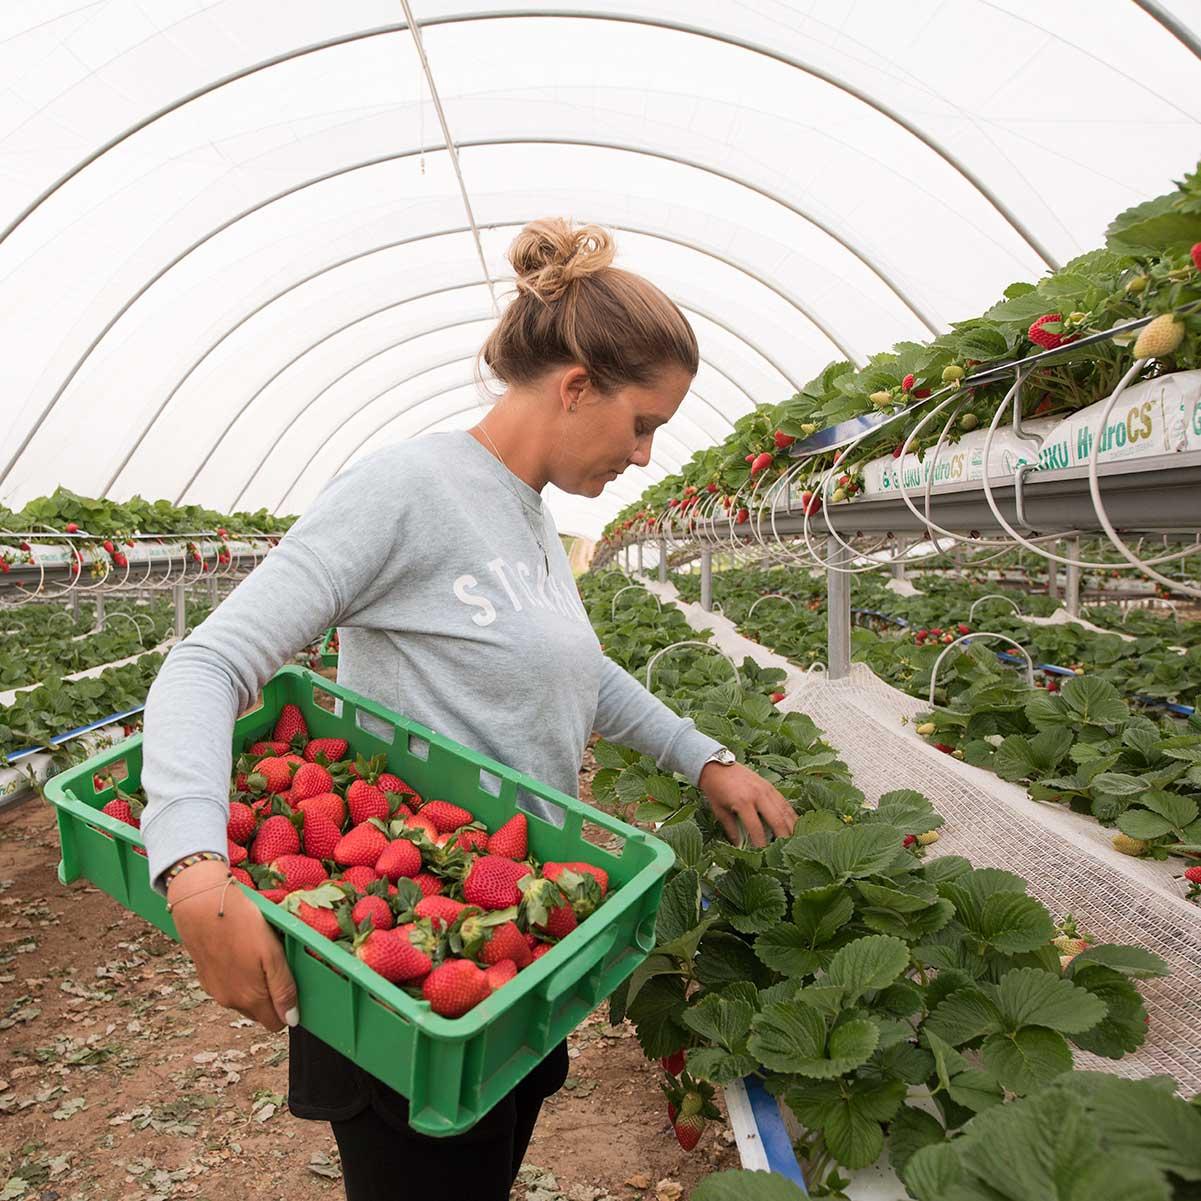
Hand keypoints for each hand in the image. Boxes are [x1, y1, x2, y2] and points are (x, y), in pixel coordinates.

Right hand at [167, 859, 298, 1031]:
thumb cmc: (242, 925)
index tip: (292, 984)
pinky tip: (240, 950)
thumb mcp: (272, 955)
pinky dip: (238, 974)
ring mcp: (215, 990)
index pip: (275, 1023)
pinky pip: (229, 985)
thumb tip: (291, 1019)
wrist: (202, 906)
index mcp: (250, 998)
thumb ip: (283, 989)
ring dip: (254, 984)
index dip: (287, 1008)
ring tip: (258, 953)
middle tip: (276, 963)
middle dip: (271, 996)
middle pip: (260, 1012)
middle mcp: (230, 1001)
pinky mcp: (205, 977)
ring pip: (244, 998)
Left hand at [699, 760, 796, 847]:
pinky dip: (791, 815)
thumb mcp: (719, 811)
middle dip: (783, 838)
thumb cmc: (715, 789)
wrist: (717, 766)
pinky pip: (784, 802)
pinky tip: (796, 825)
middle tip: (786, 851)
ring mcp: (766, 789)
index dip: (761, 844)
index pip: (756, 828)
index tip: (764, 856)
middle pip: (777, 820)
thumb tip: (740, 847)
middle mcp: (758, 795)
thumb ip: (731, 830)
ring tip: (795, 842)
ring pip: (785, 811)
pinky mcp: (770, 786)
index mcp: (743, 802)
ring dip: (792, 827)